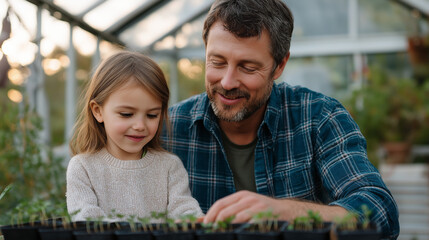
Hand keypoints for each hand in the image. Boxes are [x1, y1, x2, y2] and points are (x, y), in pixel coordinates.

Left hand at [203, 190, 348, 223]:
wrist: (288, 212)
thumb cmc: (263, 212)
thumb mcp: (246, 208)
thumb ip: (229, 213)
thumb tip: (204, 220)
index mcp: (241, 196)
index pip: (220, 204)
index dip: (210, 215)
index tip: (203, 226)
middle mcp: (247, 197)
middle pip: (224, 210)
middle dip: (215, 223)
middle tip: (210, 233)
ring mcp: (256, 204)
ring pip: (234, 216)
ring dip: (225, 226)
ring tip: (220, 234)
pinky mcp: (264, 213)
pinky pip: (247, 221)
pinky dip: (238, 227)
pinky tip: (236, 232)